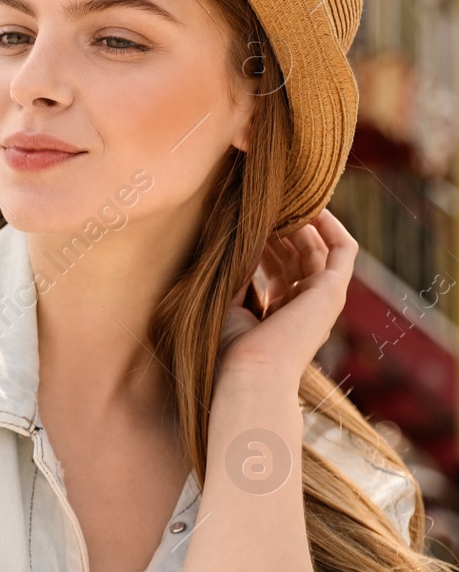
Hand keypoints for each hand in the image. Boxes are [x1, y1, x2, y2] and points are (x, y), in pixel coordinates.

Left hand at [218, 209, 356, 384]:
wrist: (251, 373)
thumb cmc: (232, 351)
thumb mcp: (230, 304)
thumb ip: (239, 274)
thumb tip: (237, 239)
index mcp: (281, 314)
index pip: (278, 268)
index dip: (265, 241)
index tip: (247, 220)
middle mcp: (305, 306)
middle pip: (298, 255)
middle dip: (280, 227)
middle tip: (262, 203)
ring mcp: (322, 299)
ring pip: (318, 248)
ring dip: (300, 222)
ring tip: (280, 199)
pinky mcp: (333, 291)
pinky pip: (343, 250)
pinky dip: (331, 226)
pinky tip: (313, 207)